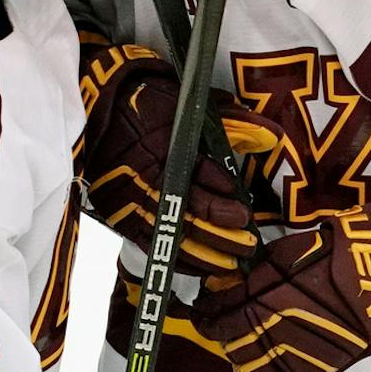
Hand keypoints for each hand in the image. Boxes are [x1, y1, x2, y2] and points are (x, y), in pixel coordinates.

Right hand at [77, 38, 282, 279]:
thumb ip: (235, 123)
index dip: (223, 198)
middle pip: (190, 212)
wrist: (99, 109)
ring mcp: (132, 199)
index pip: (200, 178)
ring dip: (204, 253)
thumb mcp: (193, 105)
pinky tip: (199, 268)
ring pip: (172, 234)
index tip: (245, 214)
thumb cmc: (151, 103)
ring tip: (231, 263)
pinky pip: (150, 244)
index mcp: (167, 147)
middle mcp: (149, 177)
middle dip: (222, 233)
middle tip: (248, 245)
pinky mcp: (120, 215)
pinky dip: (176, 258)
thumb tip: (271, 138)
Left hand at [191, 206, 370, 371]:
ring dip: (240, 362)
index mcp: (257, 298)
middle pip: (226, 344)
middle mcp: (265, 331)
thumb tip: (228, 281)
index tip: (205, 311)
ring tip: (247, 354)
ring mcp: (288, 356)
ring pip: (244, 370)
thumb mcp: (290, 250)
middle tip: (229, 328)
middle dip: (224, 337)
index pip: (213, 315)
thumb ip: (256, 269)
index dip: (205, 313)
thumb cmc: (340, 258)